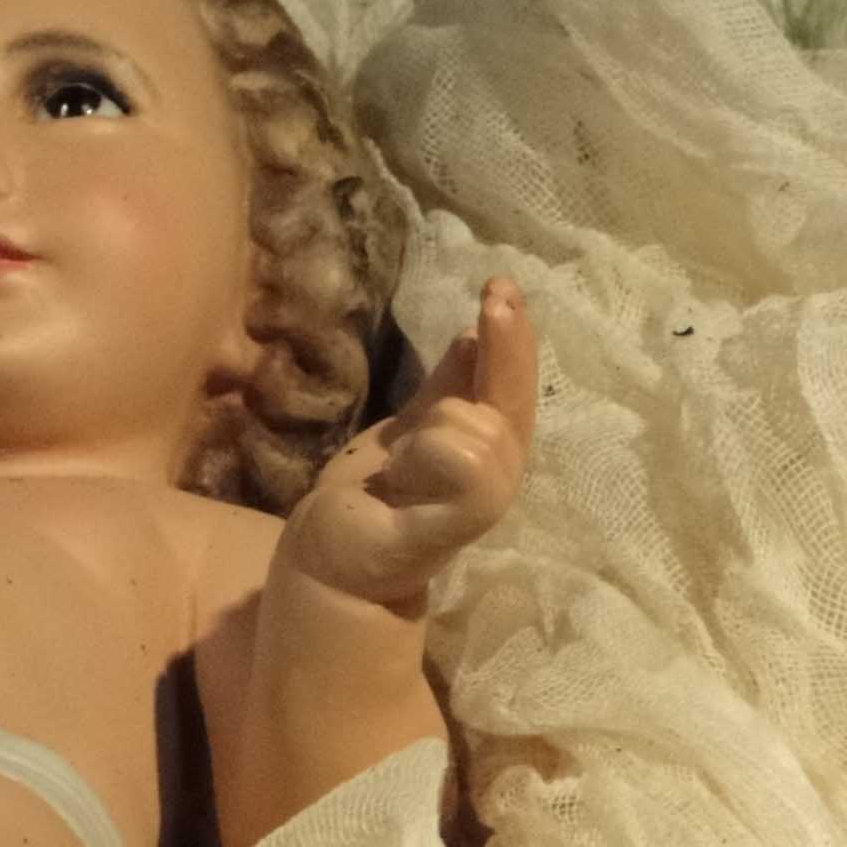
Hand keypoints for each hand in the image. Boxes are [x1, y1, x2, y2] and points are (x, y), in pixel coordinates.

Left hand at [282, 276, 535, 610]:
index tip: (498, 283)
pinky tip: (399, 481)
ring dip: (427, 435)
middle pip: (503, 397)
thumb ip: (446, 387)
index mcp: (488, 446)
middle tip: (415, 432)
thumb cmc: (374, 495)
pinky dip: (426, 458)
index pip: (513, 382)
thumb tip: (472, 334)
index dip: (512, 337)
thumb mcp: (411, 426)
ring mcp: (480, 505)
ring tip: (402, 472)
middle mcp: (498, 475)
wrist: (332, 562)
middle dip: (459, 390)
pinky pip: (461, 463)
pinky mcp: (452, 528)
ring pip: (475, 424)